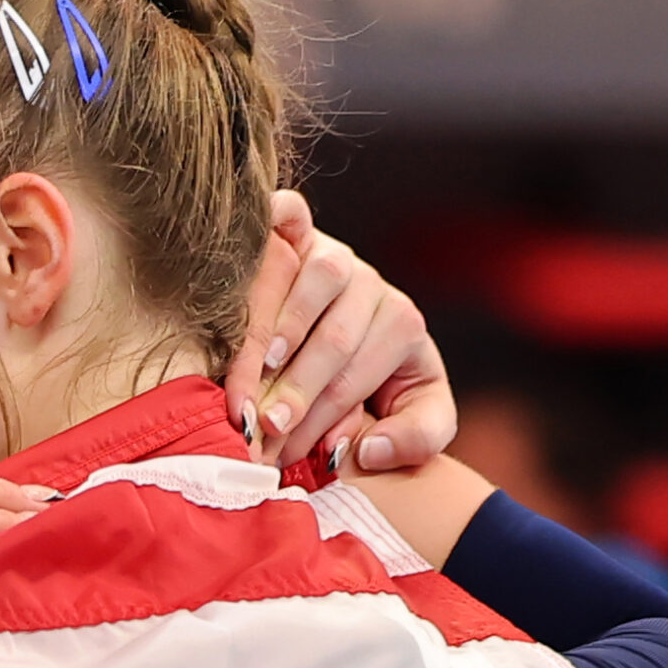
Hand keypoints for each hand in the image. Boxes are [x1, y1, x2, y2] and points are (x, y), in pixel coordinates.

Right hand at [225, 191, 455, 472]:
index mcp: (401, 328)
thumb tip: (371, 451)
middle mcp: (370, 285)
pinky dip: (276, 220)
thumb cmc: (367, 381)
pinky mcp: (300, 230)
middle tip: (261, 427)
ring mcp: (334, 253)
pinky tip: (253, 244)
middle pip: (335, 339)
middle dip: (295, 389)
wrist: (341, 327)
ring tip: (260, 366)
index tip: (283, 452)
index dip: (317, 418)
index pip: (354, 379)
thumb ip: (414, 437)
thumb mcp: (412, 412)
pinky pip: (290, 216)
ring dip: (284, 325)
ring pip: (319, 280)